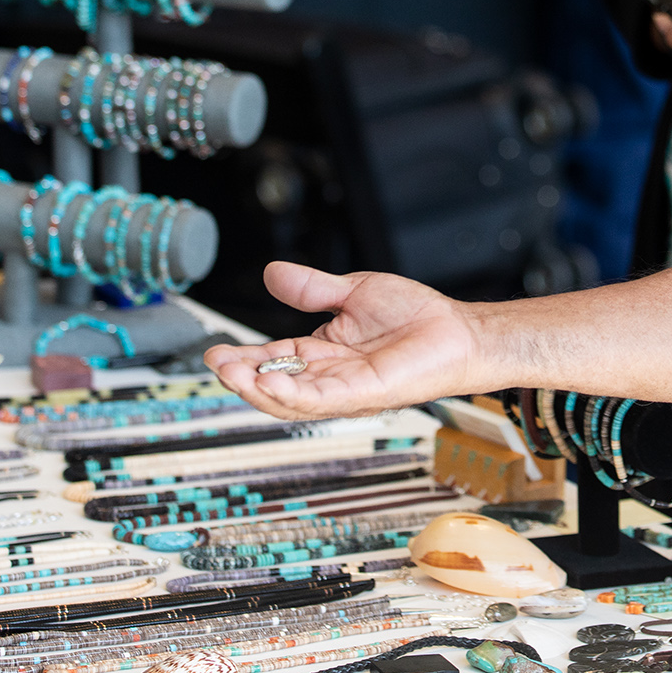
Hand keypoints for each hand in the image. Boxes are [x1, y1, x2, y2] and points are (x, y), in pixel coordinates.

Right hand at [207, 263, 479, 419]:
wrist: (456, 328)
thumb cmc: (415, 315)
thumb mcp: (353, 292)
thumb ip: (312, 289)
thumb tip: (272, 272)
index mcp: (323, 352)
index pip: (273, 359)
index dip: (243, 358)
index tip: (215, 352)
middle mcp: (330, 376)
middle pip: (275, 385)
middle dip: (242, 378)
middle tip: (216, 364)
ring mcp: (347, 389)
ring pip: (291, 400)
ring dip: (259, 389)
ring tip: (232, 374)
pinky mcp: (367, 393)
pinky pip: (323, 399)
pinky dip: (293, 394)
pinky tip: (271, 383)